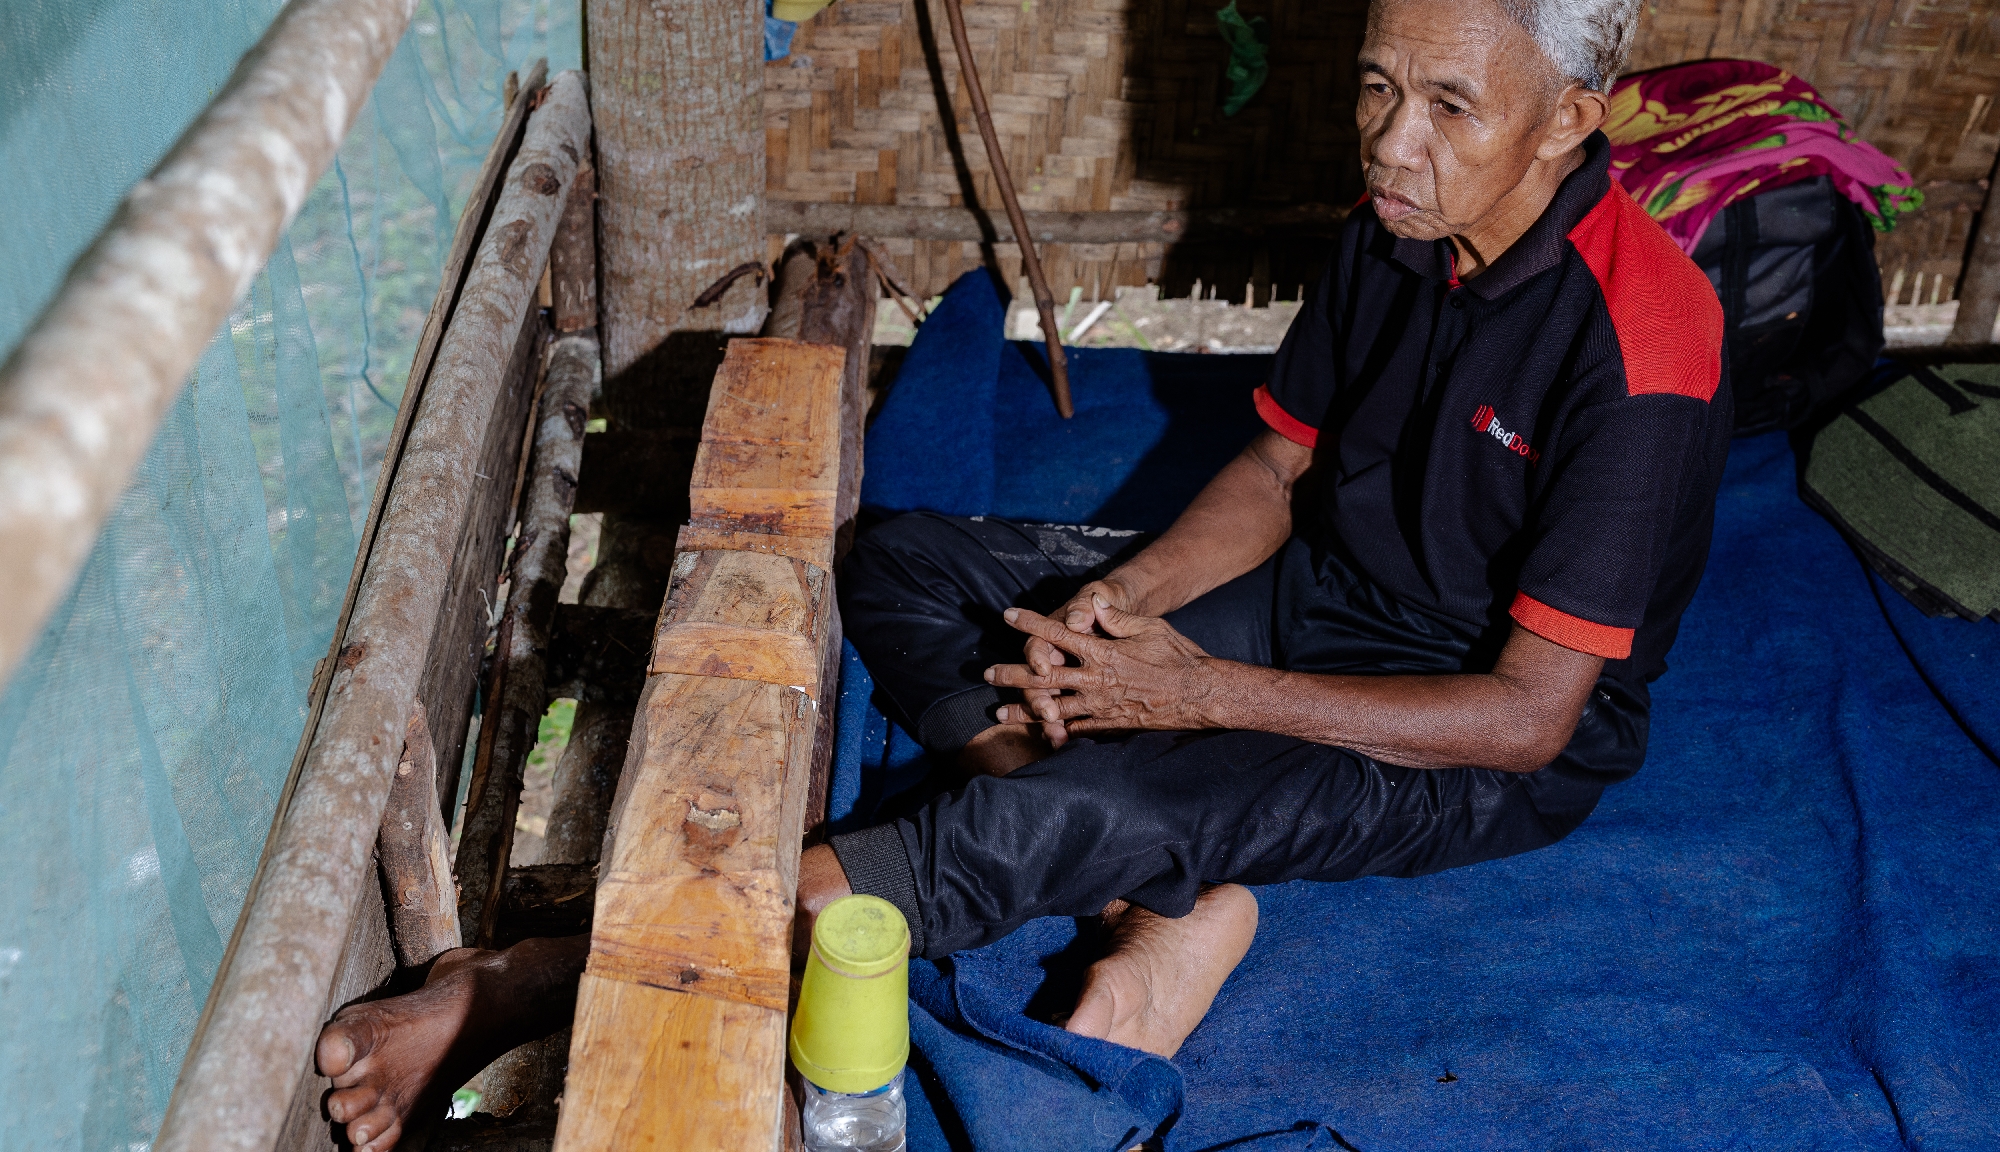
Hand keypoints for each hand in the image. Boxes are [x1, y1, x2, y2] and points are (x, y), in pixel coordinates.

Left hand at [987, 597, 1216, 746]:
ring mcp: (1101, 705)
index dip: (1031, 623)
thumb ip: (1116, 618)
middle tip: (986, 674)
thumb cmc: (1178, 655)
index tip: (1008, 615)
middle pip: (1044, 677)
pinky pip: (1077, 729)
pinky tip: (1039, 734)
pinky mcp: (1110, 724)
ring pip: (1052, 709)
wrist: (1200, 694)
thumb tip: (1093, 604)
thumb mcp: (1149, 627)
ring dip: (1023, 711)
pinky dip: (1056, 732)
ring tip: (998, 714)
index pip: (1058, 633)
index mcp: (1103, 651)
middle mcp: (1096, 679)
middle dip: (1012, 674)